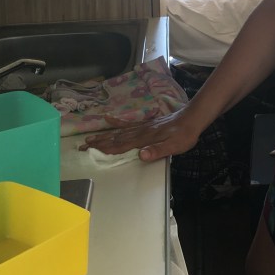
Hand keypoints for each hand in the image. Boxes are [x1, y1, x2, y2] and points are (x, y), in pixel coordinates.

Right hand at [81, 107, 198, 161]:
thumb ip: (158, 151)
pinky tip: (108, 119)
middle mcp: (140, 132)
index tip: (90, 151)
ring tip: (89, 138)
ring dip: (104, 135)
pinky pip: (129, 124)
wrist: (192, 119)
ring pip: (119, 132)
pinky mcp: (147, 124)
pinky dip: (117, 122)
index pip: (121, 145)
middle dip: (99, 143)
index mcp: (145, 139)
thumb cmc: (184, 135)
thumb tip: (141, 155)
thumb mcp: (174, 146)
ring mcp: (142, 127)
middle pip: (116, 138)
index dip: (106, 149)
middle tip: (81, 146)